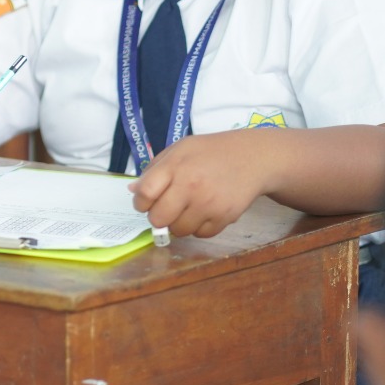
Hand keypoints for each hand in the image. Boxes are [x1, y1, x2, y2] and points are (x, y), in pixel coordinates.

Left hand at [127, 130, 280, 238]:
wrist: (252, 158)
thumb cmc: (211, 152)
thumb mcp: (180, 150)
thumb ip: (155, 169)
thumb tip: (132, 191)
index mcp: (176, 166)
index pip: (145, 194)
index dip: (140, 202)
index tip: (146, 202)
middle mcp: (191, 186)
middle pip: (159, 219)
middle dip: (158, 216)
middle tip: (166, 208)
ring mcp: (209, 204)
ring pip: (179, 231)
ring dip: (179, 223)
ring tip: (188, 207)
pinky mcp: (224, 218)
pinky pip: (200, 234)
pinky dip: (199, 227)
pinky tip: (205, 211)